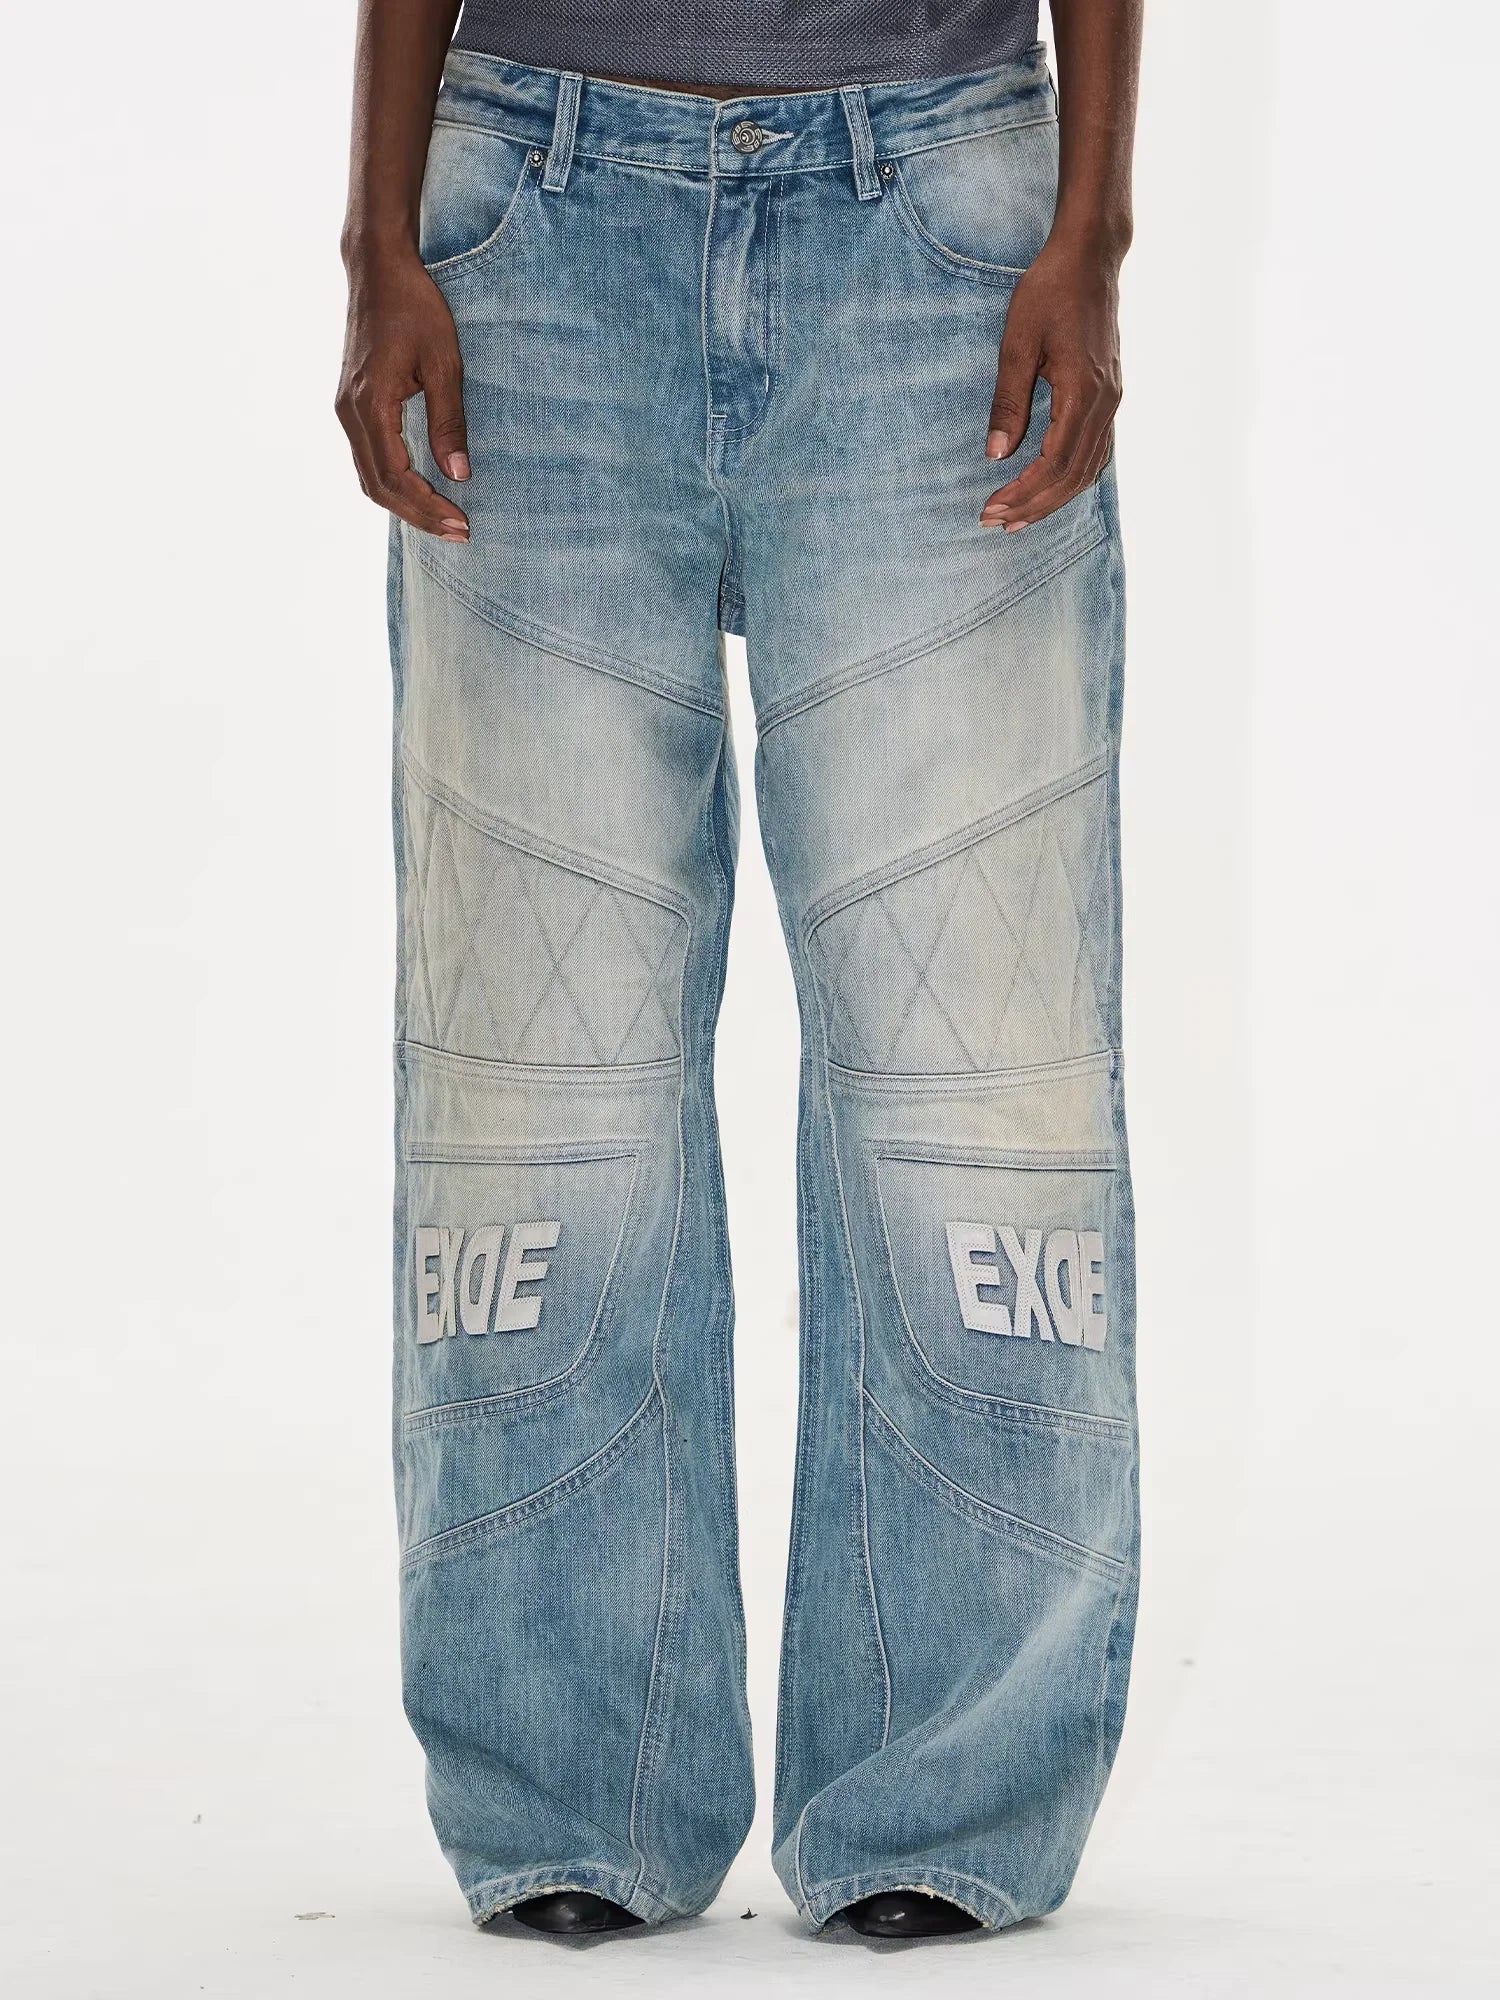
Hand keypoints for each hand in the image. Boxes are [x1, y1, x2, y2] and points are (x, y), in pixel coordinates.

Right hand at [336, 247, 470, 541]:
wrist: (378, 269)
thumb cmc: (415, 307)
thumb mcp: (444, 362)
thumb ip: (449, 421)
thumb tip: (459, 475)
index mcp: (370, 405)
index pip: (394, 478)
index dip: (428, 508)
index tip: (462, 523)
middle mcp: (349, 413)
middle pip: (378, 487)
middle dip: (419, 515)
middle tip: (460, 533)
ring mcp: (347, 410)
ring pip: (370, 476)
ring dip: (405, 504)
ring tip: (445, 519)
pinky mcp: (352, 404)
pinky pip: (369, 458)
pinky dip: (394, 482)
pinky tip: (422, 491)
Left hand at [980, 235, 1121, 531]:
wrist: (1090, 259)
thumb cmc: (1049, 292)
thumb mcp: (1017, 343)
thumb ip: (1007, 402)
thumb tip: (994, 454)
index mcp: (1083, 392)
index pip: (1055, 463)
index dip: (1023, 493)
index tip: (991, 509)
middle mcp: (1105, 402)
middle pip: (1073, 476)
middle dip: (1033, 506)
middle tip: (995, 524)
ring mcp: (1111, 400)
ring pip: (1087, 468)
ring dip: (1052, 498)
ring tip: (1016, 517)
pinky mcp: (1108, 395)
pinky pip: (1095, 451)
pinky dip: (1070, 477)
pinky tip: (1047, 489)